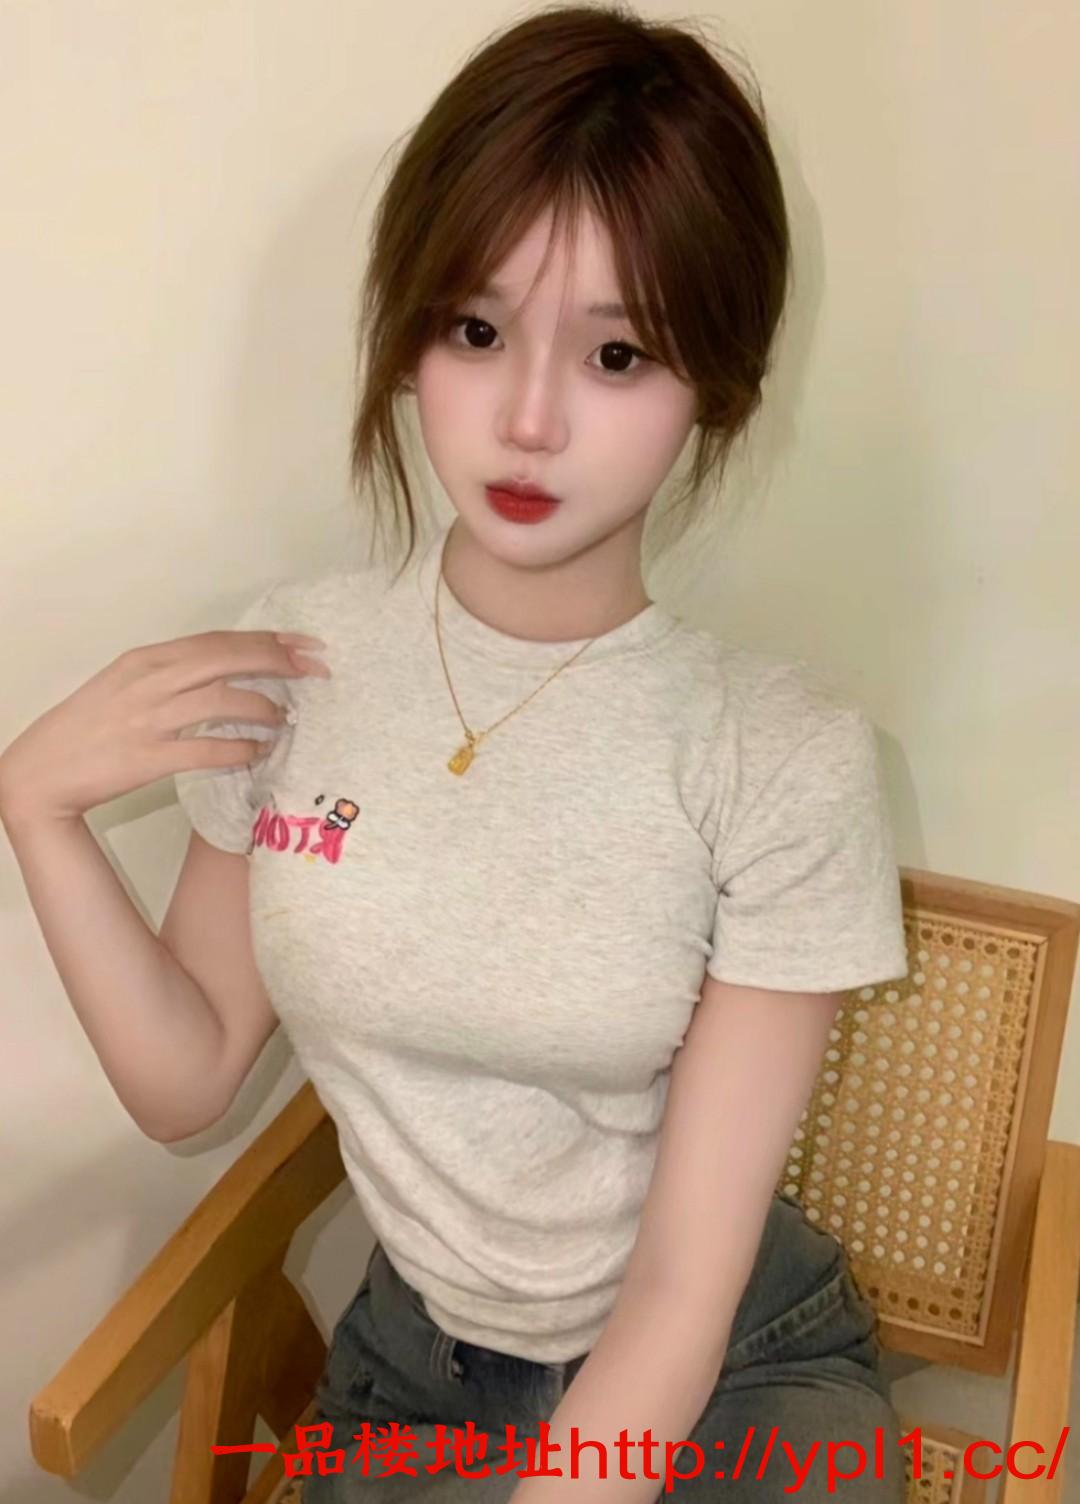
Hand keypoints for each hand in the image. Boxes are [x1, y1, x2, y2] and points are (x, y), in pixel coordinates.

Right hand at [0, 629, 329, 822]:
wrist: (42, 771)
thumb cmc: (89, 727)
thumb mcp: (127, 685)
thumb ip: (173, 674)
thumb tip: (228, 671)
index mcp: (147, 659)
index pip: (217, 641)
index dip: (265, 641)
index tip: (303, 645)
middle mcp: (150, 681)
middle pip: (227, 659)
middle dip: (278, 662)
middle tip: (316, 670)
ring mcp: (149, 718)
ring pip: (222, 700)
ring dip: (264, 708)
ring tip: (286, 719)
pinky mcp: (149, 758)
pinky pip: (207, 748)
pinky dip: (240, 748)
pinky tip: (260, 752)